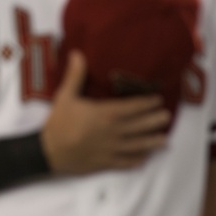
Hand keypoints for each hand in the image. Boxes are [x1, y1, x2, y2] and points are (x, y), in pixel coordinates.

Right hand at [40, 52, 170, 173]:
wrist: (49, 151)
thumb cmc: (58, 122)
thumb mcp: (65, 96)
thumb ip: (75, 75)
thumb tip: (78, 53)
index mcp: (105, 114)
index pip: (133, 107)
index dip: (147, 103)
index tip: (157, 99)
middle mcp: (113, 132)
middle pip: (140, 126)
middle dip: (155, 120)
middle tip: (166, 116)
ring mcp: (112, 149)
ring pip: (139, 145)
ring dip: (153, 142)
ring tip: (165, 139)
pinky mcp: (107, 162)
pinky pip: (128, 162)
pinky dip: (139, 159)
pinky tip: (145, 157)